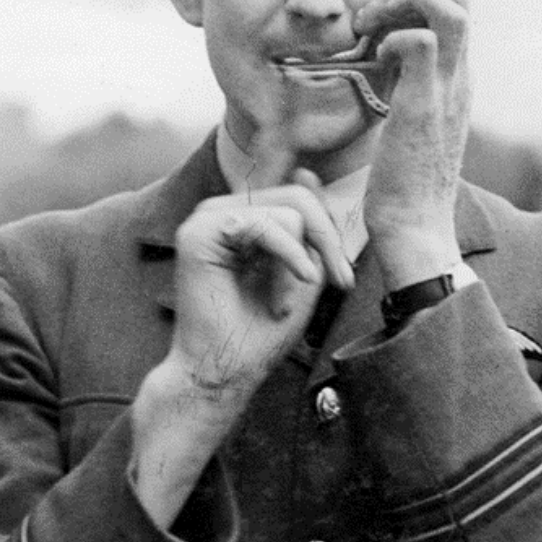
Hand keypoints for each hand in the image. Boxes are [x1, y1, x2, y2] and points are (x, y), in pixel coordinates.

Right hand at [133, 171, 352, 530]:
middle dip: (327, 243)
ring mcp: (207, 217)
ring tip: (284, 302)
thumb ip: (311, 226)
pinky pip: (269, 226)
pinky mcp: (199, 232)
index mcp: (243, 216)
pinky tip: (283, 298)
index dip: (330, 235)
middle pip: (301, 198)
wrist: (225, 369)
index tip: (342, 280)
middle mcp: (222, 210)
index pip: (303, 197)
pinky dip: (288, 261)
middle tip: (334, 284)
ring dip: (303, 262)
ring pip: (291, 211)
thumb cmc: (263, 328)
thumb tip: (305, 173)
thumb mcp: (306, 268)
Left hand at [357, 0, 470, 285]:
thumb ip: (404, 84)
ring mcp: (449, 88)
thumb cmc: (403, 183)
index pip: (458, 4)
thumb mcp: (407, 119)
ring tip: (371, 26)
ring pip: (450, 7)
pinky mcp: (426, 105)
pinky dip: (391, 37)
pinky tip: (372, 61)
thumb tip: (382, 56)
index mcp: (457, 77)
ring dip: (404, 1)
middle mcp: (462, 76)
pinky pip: (421, 43)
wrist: (415, 228)